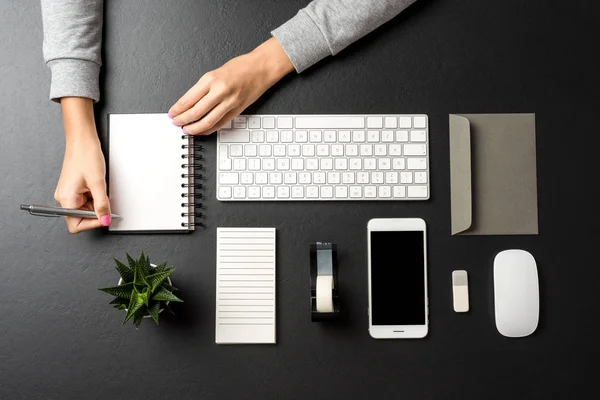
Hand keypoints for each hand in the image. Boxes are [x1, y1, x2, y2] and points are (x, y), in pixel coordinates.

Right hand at [54, 97, 110, 232]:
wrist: (82, 140)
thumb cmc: (86, 156)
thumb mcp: (98, 183)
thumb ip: (102, 205)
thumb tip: (105, 220)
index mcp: (66, 199)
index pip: (76, 225)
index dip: (93, 223)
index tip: (106, 217)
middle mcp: (64, 198)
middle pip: (81, 217)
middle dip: (96, 211)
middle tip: (105, 199)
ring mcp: (68, 193)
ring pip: (85, 209)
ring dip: (96, 203)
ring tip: (100, 188)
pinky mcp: (73, 189)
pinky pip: (85, 200)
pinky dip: (95, 197)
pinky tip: (98, 187)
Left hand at [169, 37, 293, 134]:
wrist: (261, 68)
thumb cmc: (240, 67)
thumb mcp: (216, 72)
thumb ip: (203, 87)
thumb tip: (188, 103)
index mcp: (211, 79)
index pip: (188, 99)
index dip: (177, 109)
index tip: (172, 114)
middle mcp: (220, 91)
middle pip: (195, 112)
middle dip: (182, 120)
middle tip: (176, 123)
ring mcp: (230, 102)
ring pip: (207, 121)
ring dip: (194, 128)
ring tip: (186, 129)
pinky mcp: (237, 110)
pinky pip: (220, 124)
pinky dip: (209, 129)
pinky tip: (202, 130)